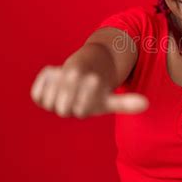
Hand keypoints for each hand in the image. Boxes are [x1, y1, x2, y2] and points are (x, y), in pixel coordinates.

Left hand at [30, 65, 148, 118]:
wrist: (76, 87)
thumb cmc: (96, 91)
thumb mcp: (110, 96)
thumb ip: (126, 102)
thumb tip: (146, 104)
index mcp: (82, 110)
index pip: (81, 109)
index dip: (86, 95)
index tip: (95, 78)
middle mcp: (66, 110)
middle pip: (62, 106)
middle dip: (70, 88)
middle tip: (78, 71)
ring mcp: (51, 103)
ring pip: (49, 97)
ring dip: (58, 81)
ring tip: (69, 70)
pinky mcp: (40, 95)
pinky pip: (36, 91)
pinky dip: (45, 79)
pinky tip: (54, 70)